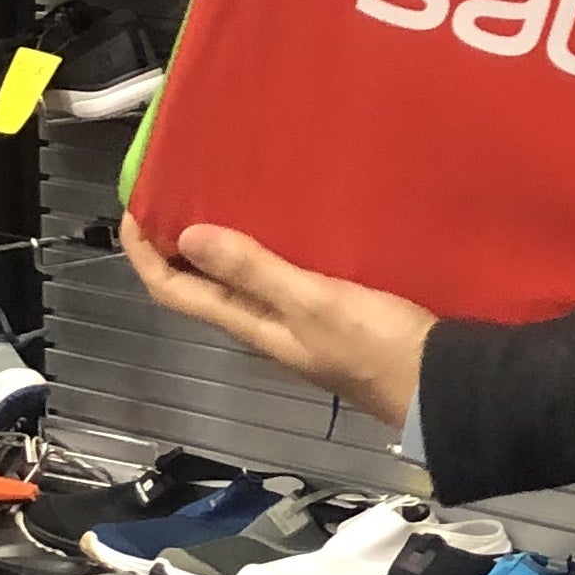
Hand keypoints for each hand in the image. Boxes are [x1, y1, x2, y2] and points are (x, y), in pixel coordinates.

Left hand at [120, 215, 436, 429]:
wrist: (439, 383)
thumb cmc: (375, 346)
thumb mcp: (312, 303)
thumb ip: (255, 271)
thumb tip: (186, 237)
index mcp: (250, 325)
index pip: (174, 291)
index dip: (145, 253)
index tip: (135, 209)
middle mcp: (264, 326)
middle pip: (202, 286)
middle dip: (178, 243)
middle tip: (179, 191)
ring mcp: (297, 323)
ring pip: (241, 280)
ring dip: (223, 242)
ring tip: (226, 195)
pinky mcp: (329, 314)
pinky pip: (280, 276)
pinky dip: (267, 247)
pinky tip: (287, 222)